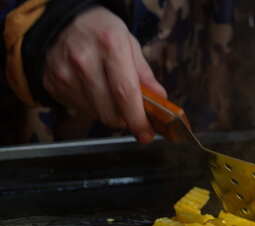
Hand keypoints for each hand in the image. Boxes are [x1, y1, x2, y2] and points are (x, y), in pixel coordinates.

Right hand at [43, 6, 165, 142]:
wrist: (63, 21)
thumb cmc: (102, 32)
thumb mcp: (130, 44)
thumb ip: (145, 74)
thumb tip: (160, 99)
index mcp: (110, 46)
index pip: (125, 93)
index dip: (138, 119)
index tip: (146, 133)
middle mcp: (84, 60)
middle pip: (109, 110)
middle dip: (125, 120)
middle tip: (133, 114)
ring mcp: (65, 73)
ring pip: (94, 114)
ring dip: (109, 113)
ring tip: (111, 95)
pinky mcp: (52, 84)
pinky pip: (78, 109)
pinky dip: (91, 107)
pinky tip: (93, 90)